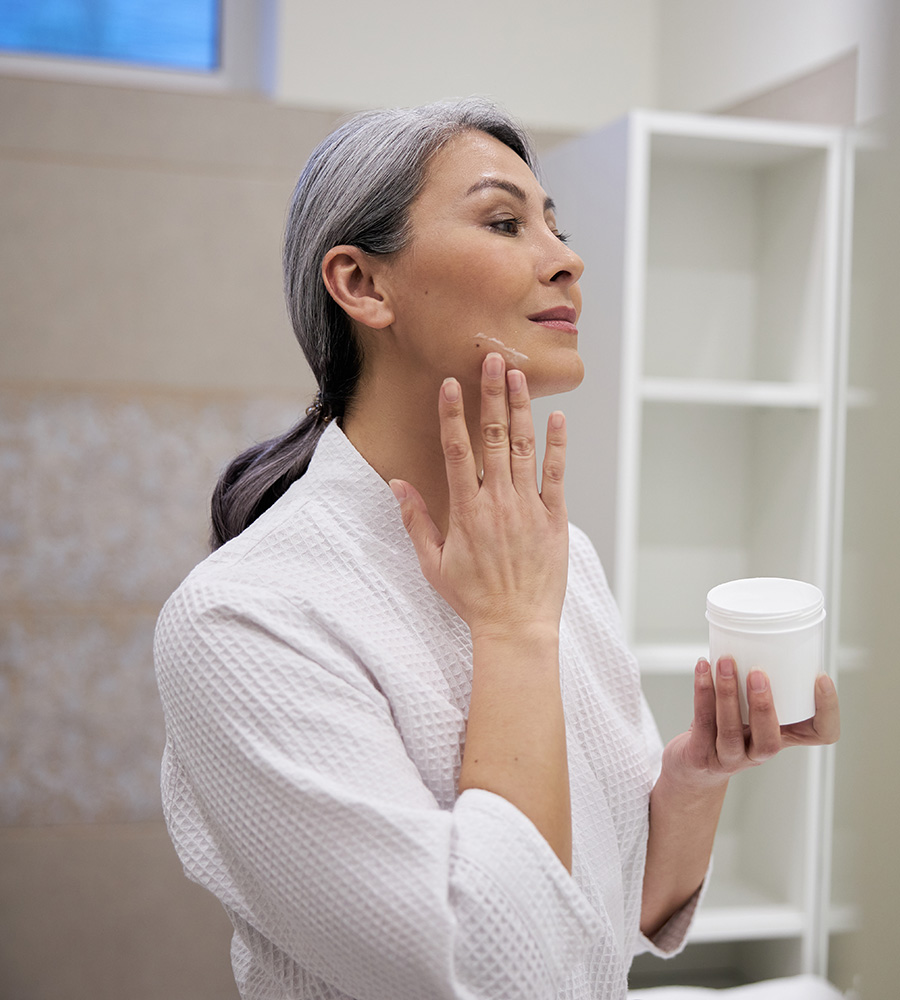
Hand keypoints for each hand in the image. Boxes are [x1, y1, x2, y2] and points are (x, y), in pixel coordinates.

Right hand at [389, 352, 569, 638]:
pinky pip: (556, 475)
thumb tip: (398, 484)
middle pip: (493, 438)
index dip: (453, 415)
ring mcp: (528, 508)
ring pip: (523, 448)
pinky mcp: (554, 519)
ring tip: (517, 376)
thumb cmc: (472, 598)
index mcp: (466, 511)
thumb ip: (416, 520)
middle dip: (492, 395)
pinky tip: (556, 418)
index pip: (457, 451)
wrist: (516, 626)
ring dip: (520, 409)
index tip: (451, 384)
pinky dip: (557, 446)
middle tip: (492, 359)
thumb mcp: (433, 563)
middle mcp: (498, 502)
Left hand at [661, 656, 840, 789]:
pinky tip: (702, 667)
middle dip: (764, 706)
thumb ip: (763, 682)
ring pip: (729, 730)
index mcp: (783, 738)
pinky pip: (702, 721)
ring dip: (727, 693)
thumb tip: (765, 630)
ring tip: (724, 662)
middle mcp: (759, 753)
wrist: (694, 769)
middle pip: (769, 740)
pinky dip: (702, 691)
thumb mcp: (754, 712)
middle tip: (758, 672)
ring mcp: (728, 758)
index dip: (828, 710)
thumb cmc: (729, 730)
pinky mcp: (700, 755)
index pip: (821, 735)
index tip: (820, 677)